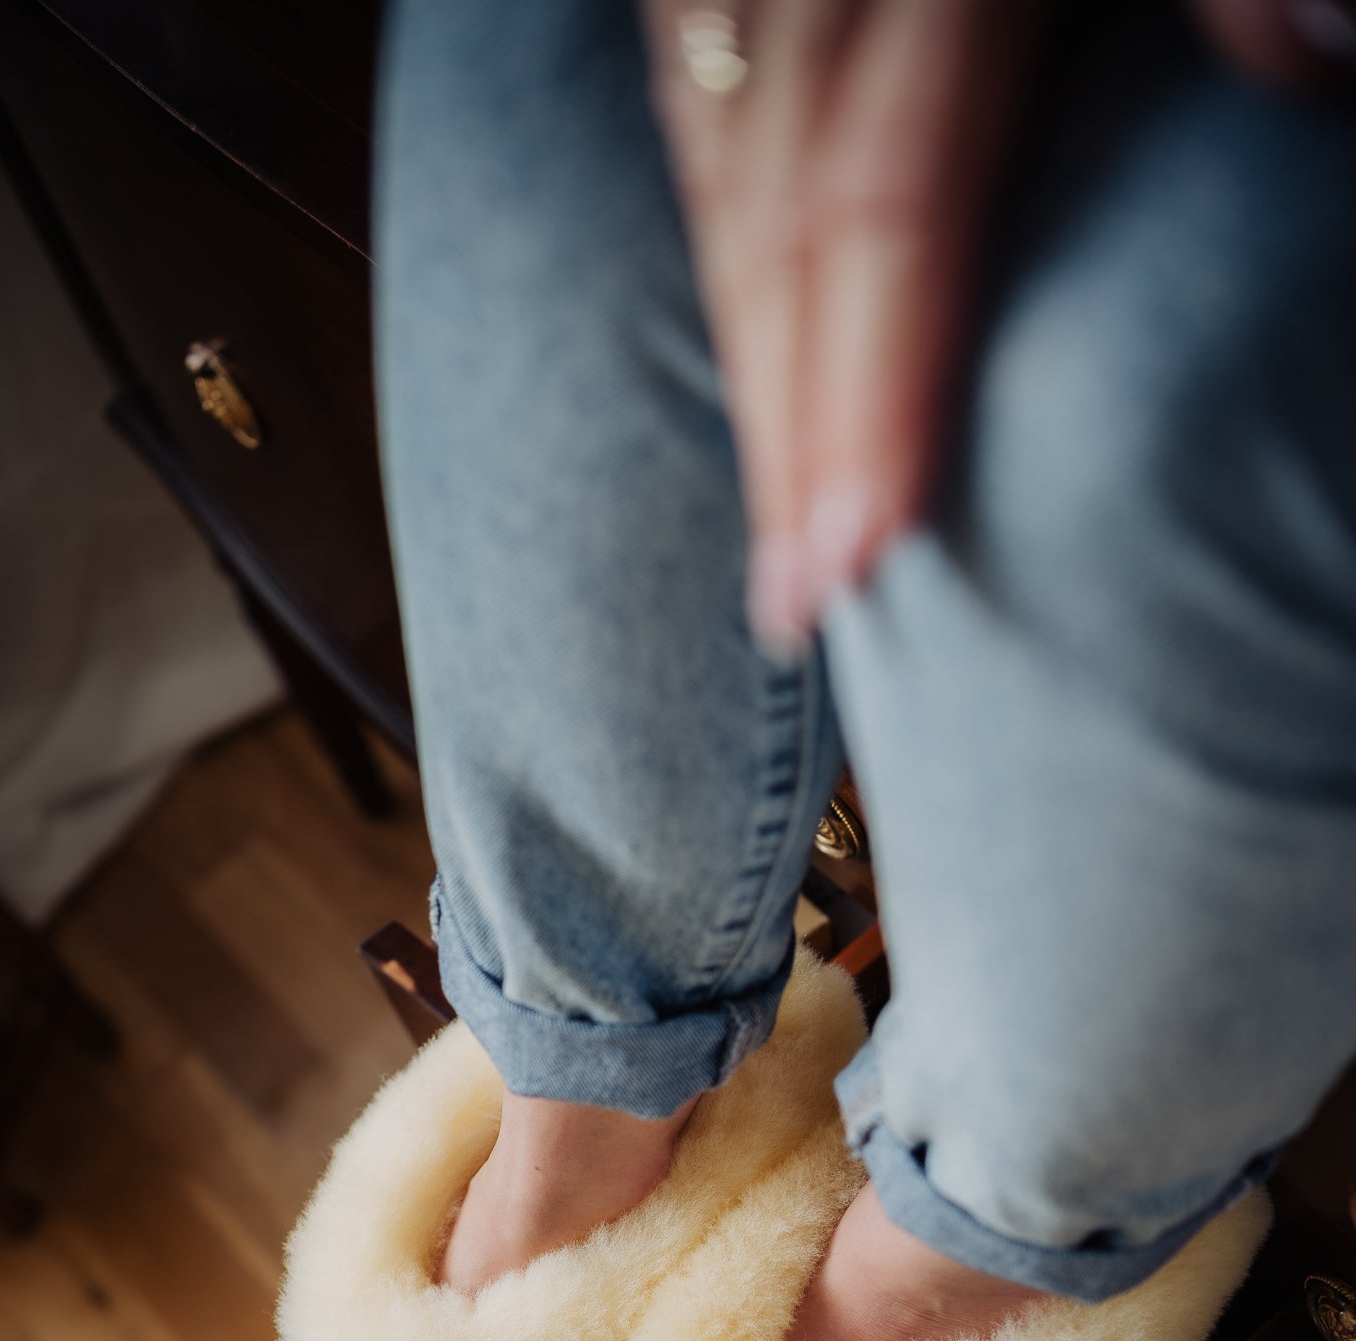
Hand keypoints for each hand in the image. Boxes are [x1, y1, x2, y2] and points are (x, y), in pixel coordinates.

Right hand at [644, 0, 1355, 657]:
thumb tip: (1295, 75)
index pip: (884, 185)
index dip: (867, 380)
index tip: (861, 550)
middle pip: (777, 212)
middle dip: (788, 420)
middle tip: (795, 604)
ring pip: (726, 168)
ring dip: (748, 360)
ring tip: (776, 531)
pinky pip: (706, 97)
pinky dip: (731, 240)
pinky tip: (760, 344)